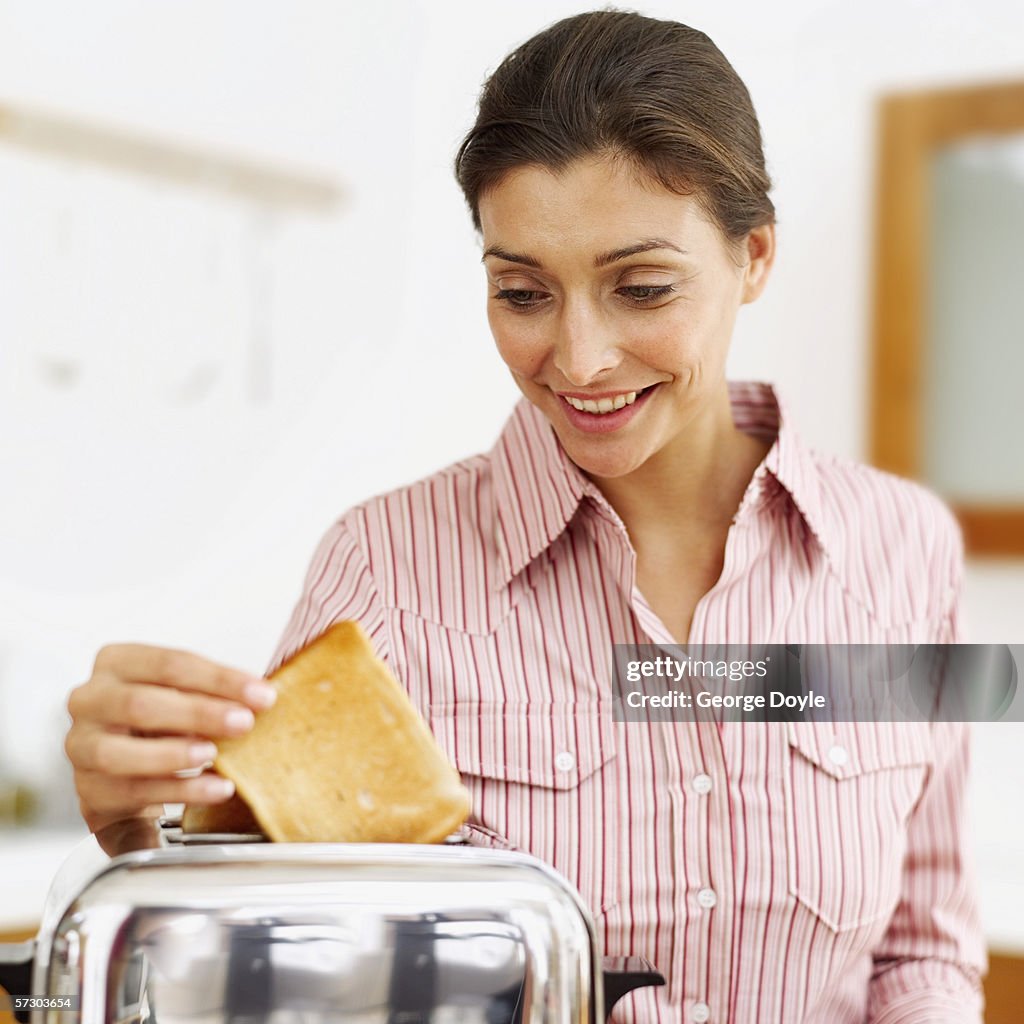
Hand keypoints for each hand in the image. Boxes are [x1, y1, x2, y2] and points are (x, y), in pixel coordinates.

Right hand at [65, 644, 276, 833]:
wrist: (127, 768)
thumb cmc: (160, 720)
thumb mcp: (184, 694)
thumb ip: (215, 692)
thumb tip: (262, 697)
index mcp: (117, 662)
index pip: (169, 664)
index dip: (219, 679)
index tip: (261, 694)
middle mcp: (90, 700)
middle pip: (139, 704)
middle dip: (198, 713)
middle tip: (244, 723)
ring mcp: (81, 746)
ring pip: (119, 752)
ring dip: (173, 753)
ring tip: (215, 755)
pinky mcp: (89, 789)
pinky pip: (131, 791)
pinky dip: (178, 791)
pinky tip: (214, 788)